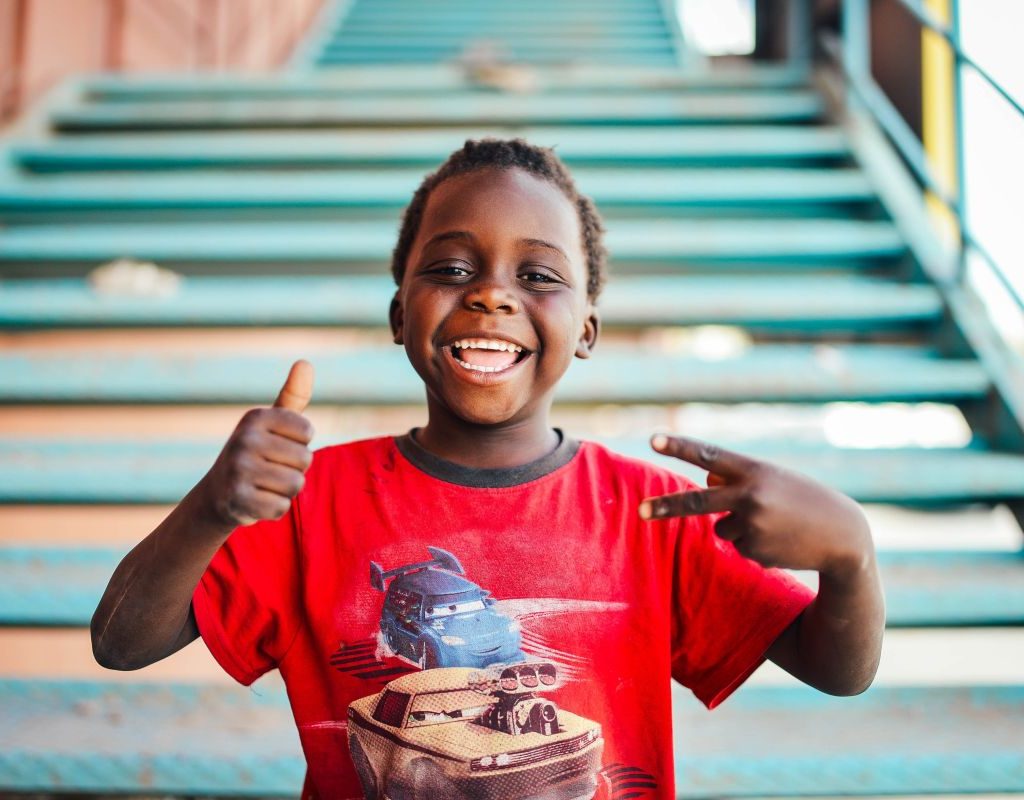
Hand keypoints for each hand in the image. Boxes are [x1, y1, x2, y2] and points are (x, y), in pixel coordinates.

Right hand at [200, 360, 315, 529]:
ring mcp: (238, 470)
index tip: (278, 445)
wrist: (218, 494)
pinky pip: (281, 507)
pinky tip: (257, 500)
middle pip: (304, 460)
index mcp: (255, 417)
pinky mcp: (237, 500)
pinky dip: (274, 508)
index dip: (299, 443)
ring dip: (286, 490)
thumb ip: (293, 396)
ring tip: (264, 484)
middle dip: (294, 470)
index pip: (307, 431)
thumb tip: (305, 362)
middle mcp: (243, 439)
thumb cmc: (256, 452)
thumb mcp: (272, 423)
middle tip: (270, 469)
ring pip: (295, 484)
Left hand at [639, 434, 872, 578]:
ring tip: (774, 525)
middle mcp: (750, 496)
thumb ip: (737, 477)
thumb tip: (703, 482)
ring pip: (721, 529)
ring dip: (739, 528)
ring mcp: (752, 525)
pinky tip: (780, 542)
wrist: (842, 536)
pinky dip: (754, 545)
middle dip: (665, 507)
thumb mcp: (773, 479)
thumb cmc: (804, 500)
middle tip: (640, 511)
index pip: (709, 455)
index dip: (679, 447)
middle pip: (696, 502)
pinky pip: (738, 547)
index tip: (653, 440)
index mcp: (755, 470)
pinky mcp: (755, 550)